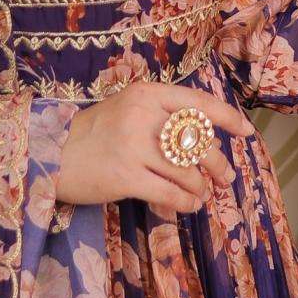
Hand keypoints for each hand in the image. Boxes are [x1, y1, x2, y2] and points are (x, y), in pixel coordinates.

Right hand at [55, 83, 252, 213]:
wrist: (51, 153)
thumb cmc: (93, 132)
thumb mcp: (127, 108)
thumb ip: (160, 114)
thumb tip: (203, 136)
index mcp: (147, 93)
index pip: (199, 103)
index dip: (228, 118)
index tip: (246, 132)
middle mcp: (143, 115)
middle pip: (198, 140)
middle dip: (218, 162)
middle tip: (225, 176)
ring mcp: (134, 146)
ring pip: (187, 170)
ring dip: (202, 186)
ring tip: (203, 193)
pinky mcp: (126, 177)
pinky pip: (170, 193)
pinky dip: (186, 202)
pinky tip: (189, 205)